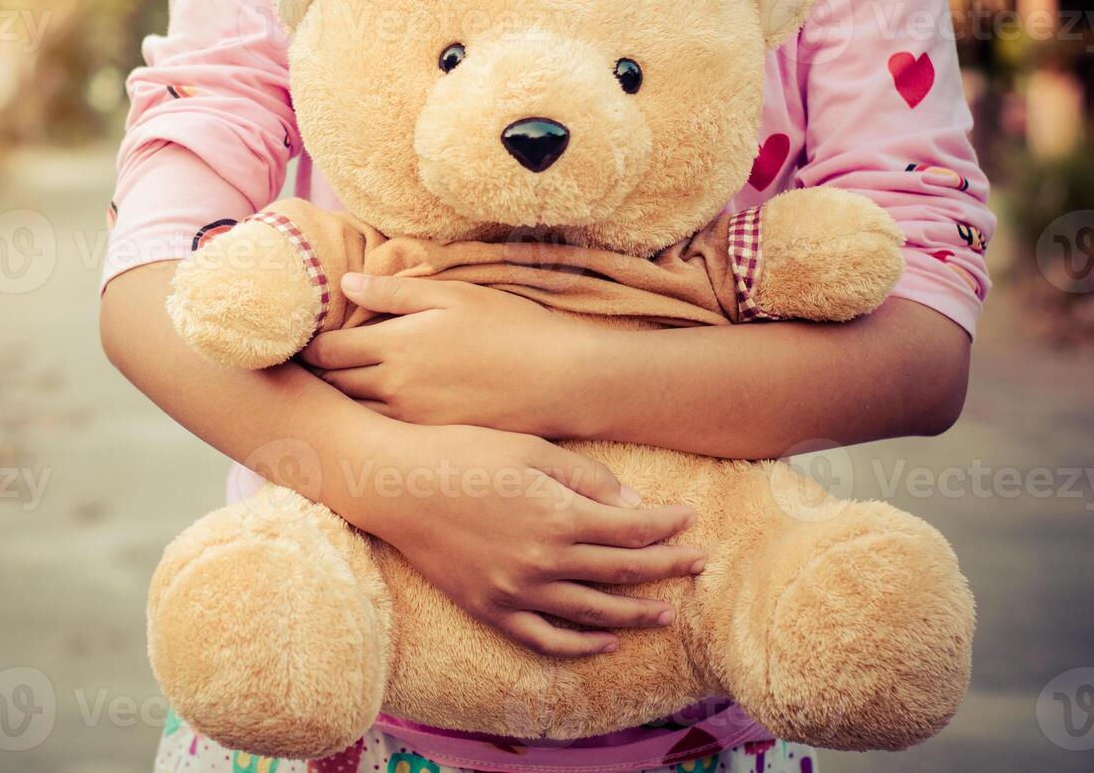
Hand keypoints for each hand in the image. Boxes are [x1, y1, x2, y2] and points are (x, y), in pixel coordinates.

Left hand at [303, 273, 599, 435]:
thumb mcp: (452, 295)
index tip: (297, 341)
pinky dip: (368, 425)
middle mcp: (393, 389)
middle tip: (299, 370)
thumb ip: (392, 293)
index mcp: (394, 347)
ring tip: (327, 393)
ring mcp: (411, 421)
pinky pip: (383, 436)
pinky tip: (370, 416)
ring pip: (353, 417)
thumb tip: (344, 286)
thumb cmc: (510, 327)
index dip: (305, 347)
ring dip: (337, 404)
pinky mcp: (431, 442)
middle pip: (331, 387)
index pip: (325, 352)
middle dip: (314, 377)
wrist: (561, 380)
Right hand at [351, 419, 703, 657]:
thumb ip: (586, 480)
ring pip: (594, 614)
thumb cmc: (461, 453)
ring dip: (637, 613)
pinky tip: (606, 643)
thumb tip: (634, 508)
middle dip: (668, 568)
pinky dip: (580, 646)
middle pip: (623, 572)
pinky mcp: (489, 608)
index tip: (691, 520)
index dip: (668, 527)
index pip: (633, 530)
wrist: (393, 484)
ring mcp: (516, 592)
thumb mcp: (530, 449)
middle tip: (700, 565)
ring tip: (667, 612)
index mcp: (558, 516)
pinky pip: (545, 639)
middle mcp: (543, 562)